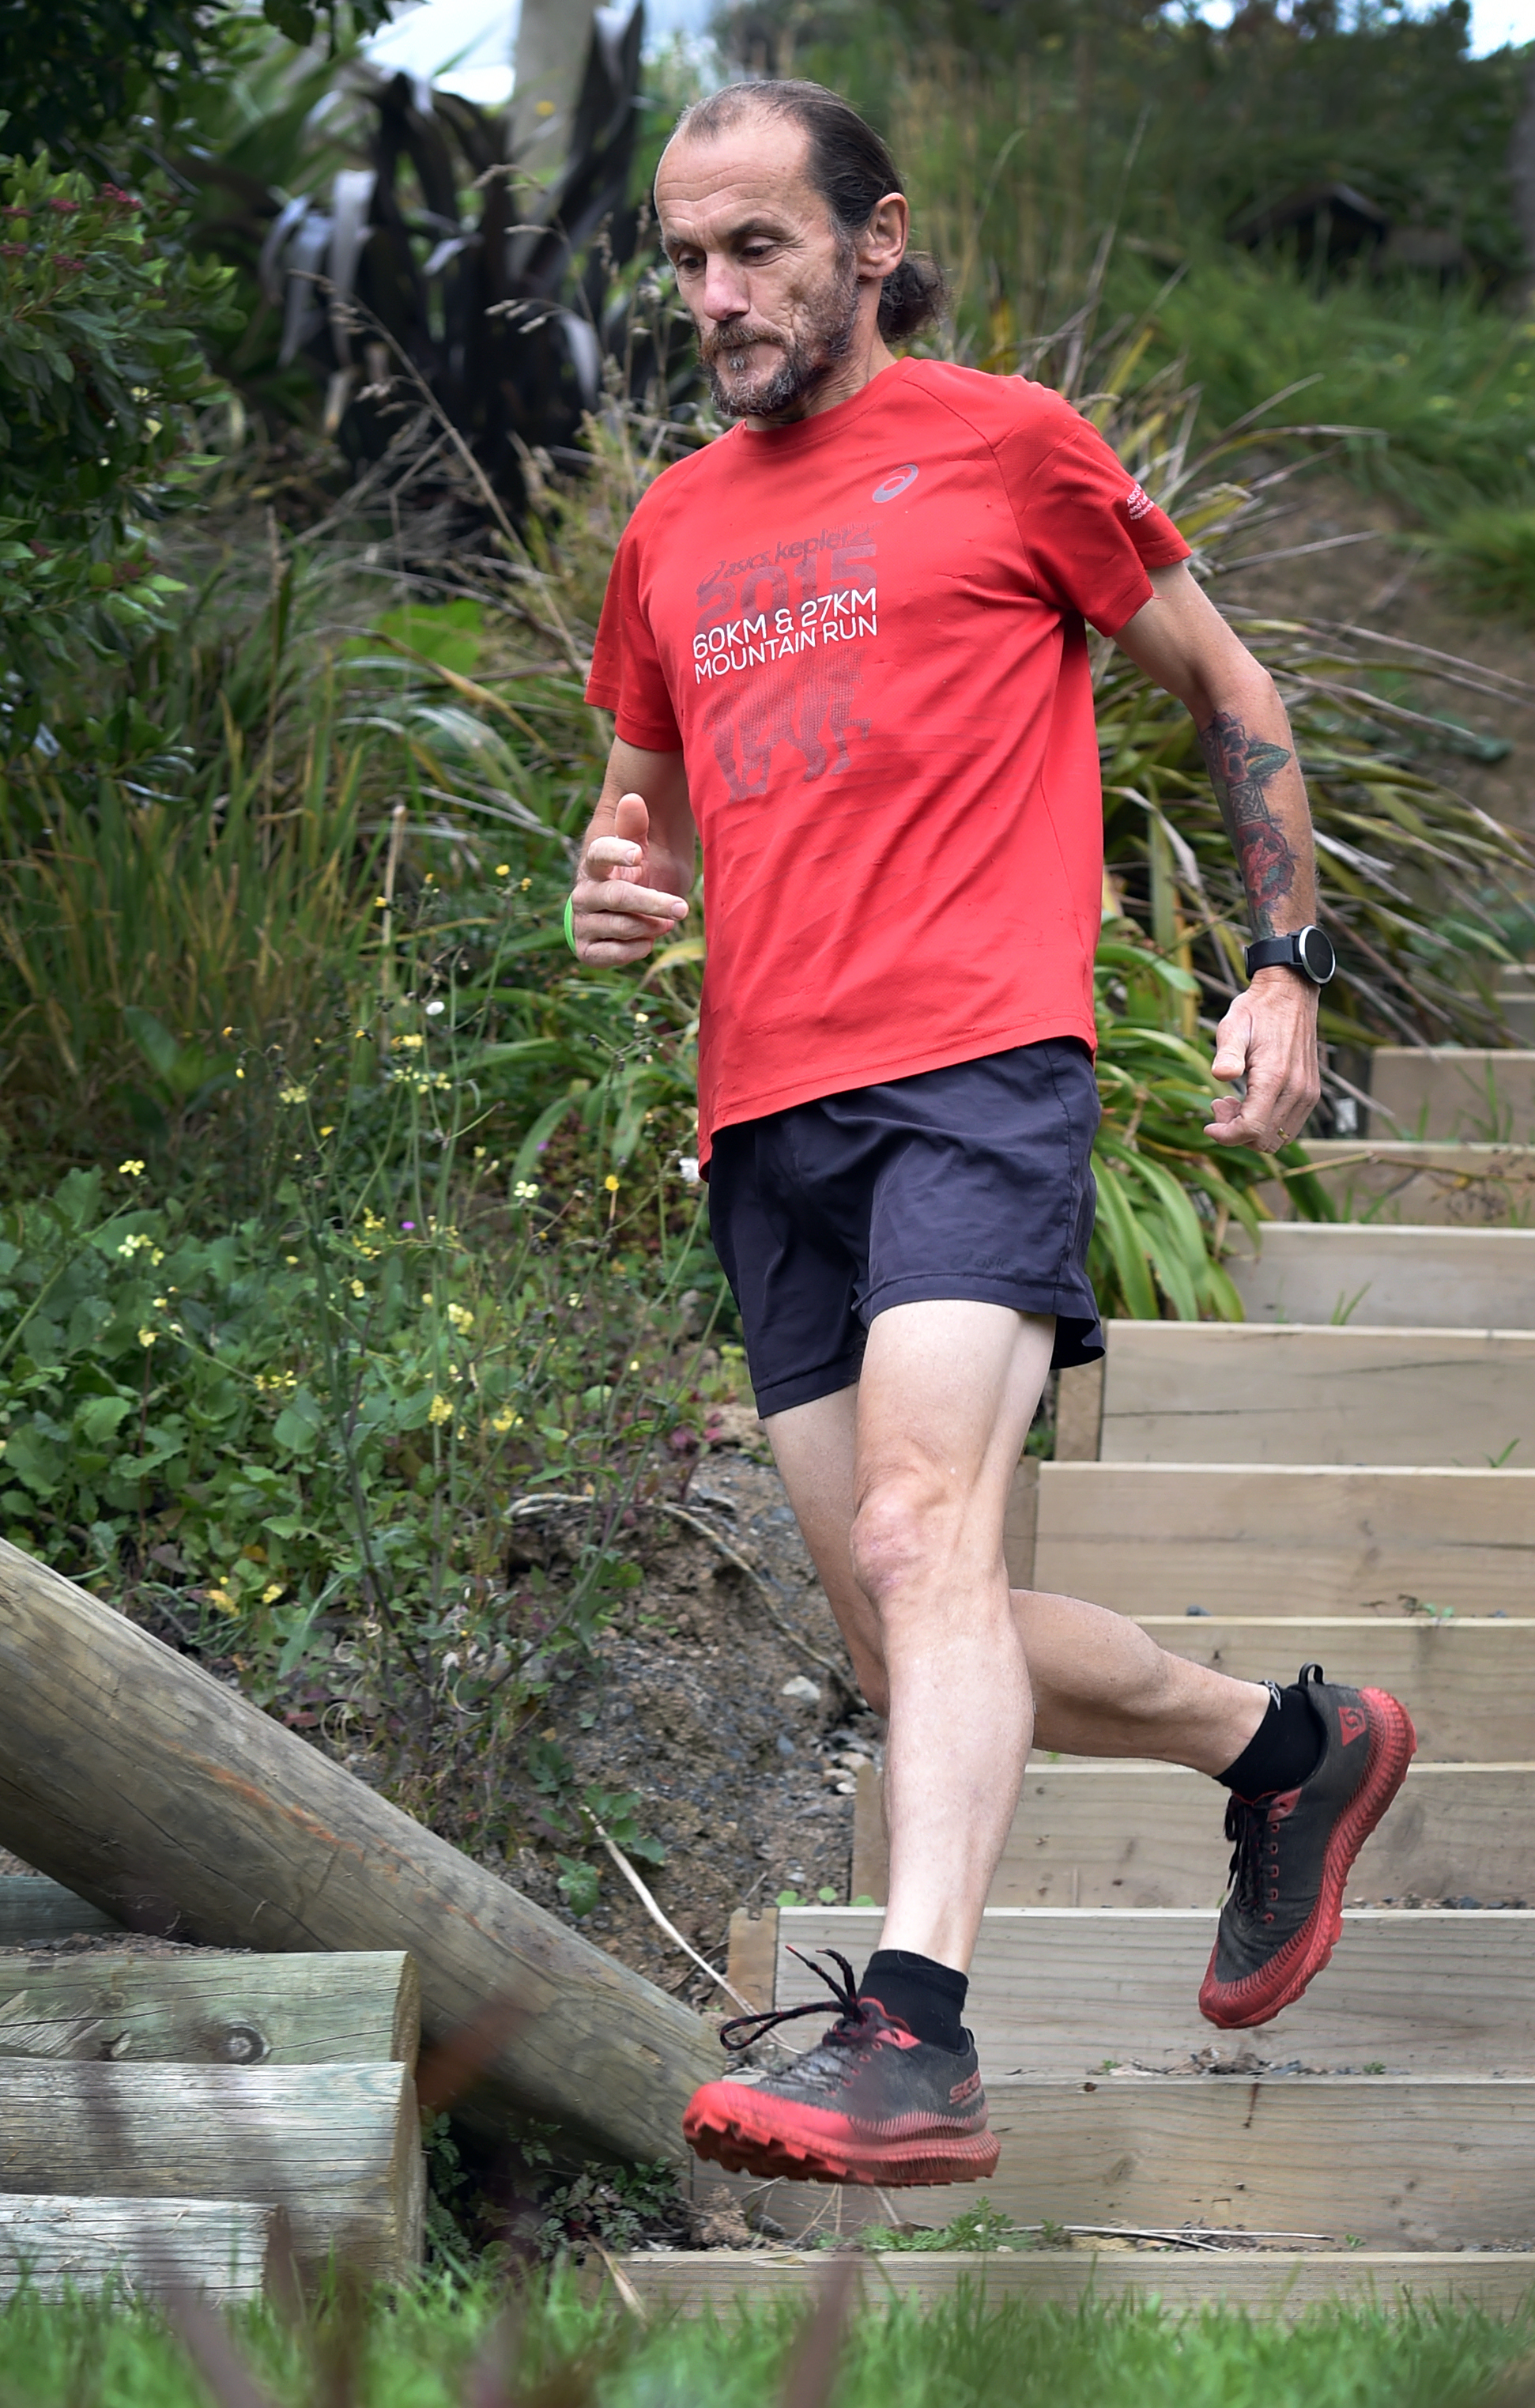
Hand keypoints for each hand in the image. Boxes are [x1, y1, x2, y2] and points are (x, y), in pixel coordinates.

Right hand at [571, 791, 687, 964]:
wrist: (624, 912)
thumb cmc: (634, 874)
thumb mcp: (638, 848)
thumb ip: (634, 825)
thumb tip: (632, 798)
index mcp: (594, 864)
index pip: (598, 853)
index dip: (616, 853)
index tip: (639, 854)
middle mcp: (584, 893)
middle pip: (617, 896)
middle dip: (652, 902)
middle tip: (682, 908)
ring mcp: (583, 922)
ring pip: (619, 926)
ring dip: (650, 926)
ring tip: (668, 923)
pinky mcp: (588, 949)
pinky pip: (608, 955)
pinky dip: (633, 951)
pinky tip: (648, 942)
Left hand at [1205, 967, 1320, 1151]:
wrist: (1290, 994)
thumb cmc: (1256, 1011)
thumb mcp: (1233, 1026)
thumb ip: (1227, 1053)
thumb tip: (1221, 1075)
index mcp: (1275, 1077)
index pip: (1251, 1129)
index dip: (1226, 1136)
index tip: (1208, 1124)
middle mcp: (1297, 1090)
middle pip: (1263, 1140)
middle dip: (1236, 1132)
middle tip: (1220, 1104)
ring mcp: (1308, 1094)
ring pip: (1277, 1138)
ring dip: (1251, 1129)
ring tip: (1233, 1101)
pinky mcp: (1311, 1093)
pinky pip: (1288, 1127)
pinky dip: (1266, 1123)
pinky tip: (1250, 1100)